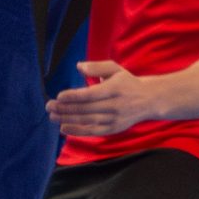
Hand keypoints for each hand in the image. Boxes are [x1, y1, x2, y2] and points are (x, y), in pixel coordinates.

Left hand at [47, 60, 164, 136]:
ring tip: (52, 116)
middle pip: (86, 109)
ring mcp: (115, 120)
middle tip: (49, 106)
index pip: (91, 95)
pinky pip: (93, 132)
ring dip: (68, 119)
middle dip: (66, 108)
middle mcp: (115, 106)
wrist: (149, 100)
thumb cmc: (127, 82)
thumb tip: (78, 66)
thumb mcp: (115, 69)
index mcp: (114, 89)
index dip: (74, 96)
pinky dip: (78, 131)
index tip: (59, 96)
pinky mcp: (114, 129)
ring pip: (88, 121)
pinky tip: (64, 128)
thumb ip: (96, 67)